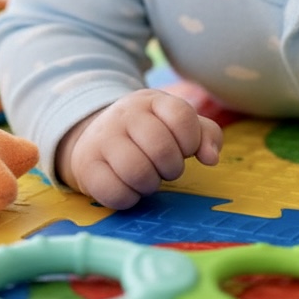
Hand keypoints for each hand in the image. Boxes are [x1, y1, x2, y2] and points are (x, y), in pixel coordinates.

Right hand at [55, 88, 221, 208]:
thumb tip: (211, 158)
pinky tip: (129, 188)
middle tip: (166, 169)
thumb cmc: (148, 133)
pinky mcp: (87, 166)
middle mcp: (125, 114)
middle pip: (161, 147)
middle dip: (172, 167)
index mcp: (152, 100)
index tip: (186, 149)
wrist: (95, 137)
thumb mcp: (178, 125)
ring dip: (150, 184)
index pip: (182, 117)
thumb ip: (205, 135)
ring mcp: (103, 139)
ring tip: (148, 178)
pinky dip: (129, 198)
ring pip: (137, 172)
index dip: (191, 141)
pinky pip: (115, 193)